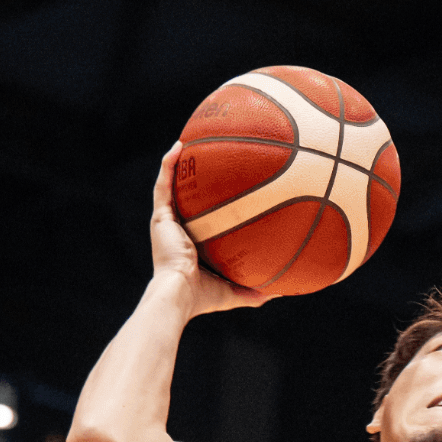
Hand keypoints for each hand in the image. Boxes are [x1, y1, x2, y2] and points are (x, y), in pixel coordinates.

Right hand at [149, 142, 270, 317]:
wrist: (178, 295)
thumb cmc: (202, 298)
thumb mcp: (234, 292)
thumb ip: (255, 291)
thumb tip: (281, 291)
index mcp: (191, 246)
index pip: (199, 221)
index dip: (206, 206)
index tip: (221, 191)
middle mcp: (177, 231)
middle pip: (185, 199)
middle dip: (192, 180)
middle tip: (208, 161)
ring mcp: (166, 223)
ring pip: (170, 187)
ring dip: (178, 164)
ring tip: (188, 143)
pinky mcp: (160, 217)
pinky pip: (163, 185)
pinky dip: (169, 165)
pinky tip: (179, 146)